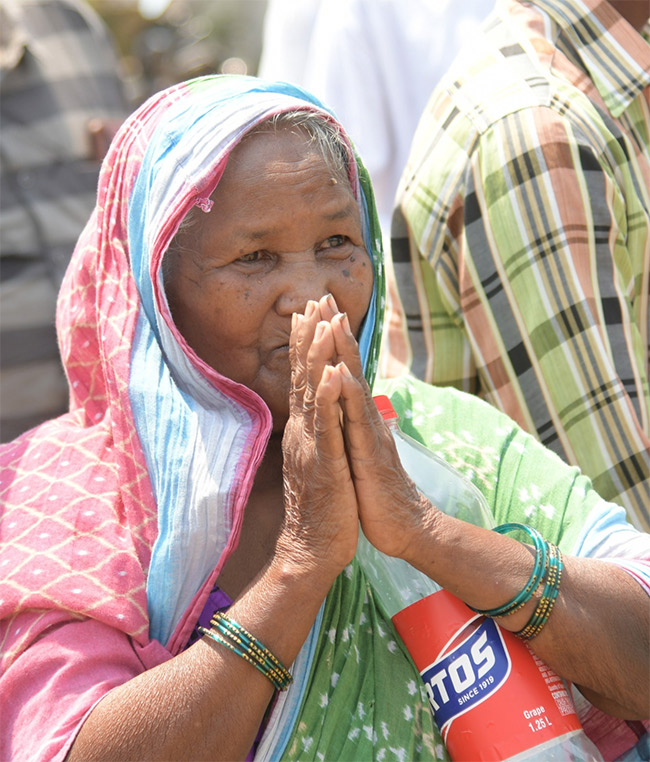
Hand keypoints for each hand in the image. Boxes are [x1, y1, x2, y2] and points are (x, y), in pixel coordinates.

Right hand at [277, 296, 359, 576]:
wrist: (314, 548)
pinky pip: (327, 426)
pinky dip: (329, 398)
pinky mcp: (325, 464)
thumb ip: (316, 432)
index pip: (303, 380)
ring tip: (322, 322)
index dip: (305, 345)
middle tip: (311, 301)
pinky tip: (334, 373)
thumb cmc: (321, 506)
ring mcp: (312, 446)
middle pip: (303, 376)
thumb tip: (316, 410)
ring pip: (313, 394)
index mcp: (305, 430)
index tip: (308, 312)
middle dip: (308, 337)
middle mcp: (303, 431)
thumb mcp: (318, 460)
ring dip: (317, 356)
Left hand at [321, 300, 438, 559]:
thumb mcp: (357, 453)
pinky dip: (348, 394)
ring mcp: (369, 434)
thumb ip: (351, 428)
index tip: (315, 312)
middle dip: (336, 331)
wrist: (404, 527)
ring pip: (353, 385)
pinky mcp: (370, 455)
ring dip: (344, 351)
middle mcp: (364, 419)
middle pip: (349, 367)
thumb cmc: (376, 492)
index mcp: (357, 419)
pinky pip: (356, 421)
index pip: (341, 372)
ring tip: (333, 318)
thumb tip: (343, 408)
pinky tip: (341, 373)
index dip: (329, 343)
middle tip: (325, 295)